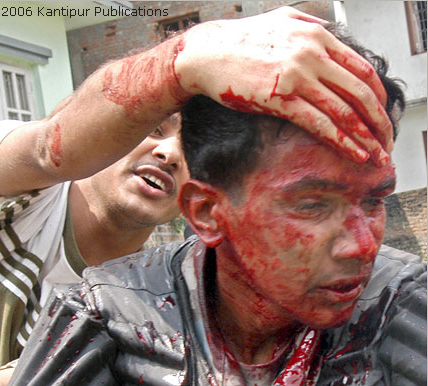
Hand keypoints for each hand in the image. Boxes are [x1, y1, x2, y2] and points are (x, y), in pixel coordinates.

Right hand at [176, 6, 392, 165]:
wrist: (206, 54)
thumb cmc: (241, 42)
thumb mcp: (283, 21)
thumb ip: (312, 28)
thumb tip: (332, 37)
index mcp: (317, 35)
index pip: (362, 68)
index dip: (378, 96)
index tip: (382, 115)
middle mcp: (313, 53)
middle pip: (361, 91)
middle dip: (379, 121)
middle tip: (387, 141)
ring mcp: (297, 75)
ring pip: (344, 110)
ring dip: (365, 136)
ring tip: (376, 155)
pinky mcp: (280, 98)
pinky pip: (320, 123)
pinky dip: (341, 141)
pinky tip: (354, 153)